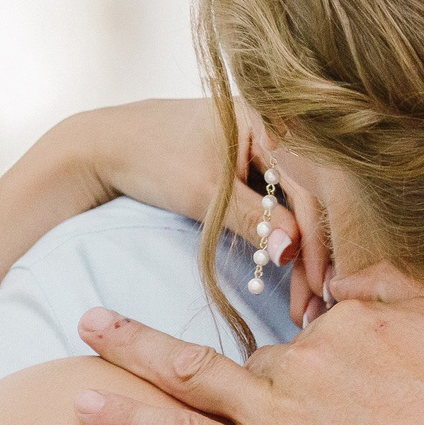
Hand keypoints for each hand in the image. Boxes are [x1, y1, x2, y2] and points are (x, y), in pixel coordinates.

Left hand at [50, 98, 330, 325]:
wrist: (103, 148)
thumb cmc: (150, 159)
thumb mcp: (203, 191)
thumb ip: (251, 219)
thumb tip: (292, 253)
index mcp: (267, 120)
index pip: (308, 188)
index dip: (317, 239)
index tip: (320, 283)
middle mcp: (271, 131)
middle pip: (306, 201)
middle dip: (312, 254)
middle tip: (315, 304)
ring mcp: (259, 151)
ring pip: (291, 210)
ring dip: (298, 255)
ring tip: (303, 301)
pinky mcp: (245, 172)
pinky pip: (273, 209)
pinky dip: (278, 242)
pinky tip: (287, 277)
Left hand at [74, 267, 423, 424]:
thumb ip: (400, 287)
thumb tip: (346, 277)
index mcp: (352, 324)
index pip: (309, 332)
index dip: (309, 358)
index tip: (314, 382)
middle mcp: (307, 359)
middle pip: (248, 358)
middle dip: (203, 353)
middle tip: (122, 318)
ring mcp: (279, 414)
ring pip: (191, 375)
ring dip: (130, 350)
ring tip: (86, 329)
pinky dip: (130, 418)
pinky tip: (84, 404)